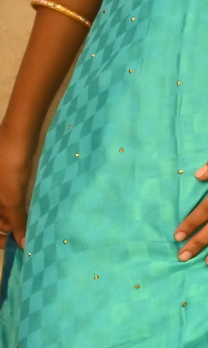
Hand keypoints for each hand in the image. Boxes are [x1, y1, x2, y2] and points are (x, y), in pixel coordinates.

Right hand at [0, 125, 34, 246]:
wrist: (16, 137)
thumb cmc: (9, 169)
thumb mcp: (12, 199)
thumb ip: (16, 222)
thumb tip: (22, 245)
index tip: (11, 247)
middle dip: (5, 228)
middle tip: (23, 238)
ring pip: (0, 208)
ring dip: (11, 218)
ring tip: (28, 227)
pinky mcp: (2, 178)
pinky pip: (5, 197)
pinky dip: (14, 206)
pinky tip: (27, 210)